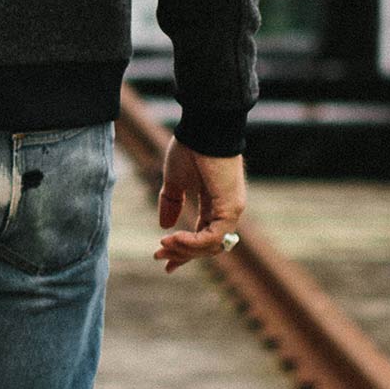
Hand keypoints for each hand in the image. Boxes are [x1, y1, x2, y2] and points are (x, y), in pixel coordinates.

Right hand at [154, 140, 245, 272]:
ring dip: (185, 249)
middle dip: (182, 254)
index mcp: (214, 204)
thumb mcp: (175, 180)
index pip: (201, 236)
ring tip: (164, 244)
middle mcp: (226, 210)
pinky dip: (192, 242)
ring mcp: (231, 210)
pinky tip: (173, 238)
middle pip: (207, 246)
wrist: (203, 129)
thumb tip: (164, 225)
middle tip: (159, 256)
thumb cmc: (190, 148)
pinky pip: (212, 237)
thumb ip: (171, 202)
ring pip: (211, 246)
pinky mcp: (230, 207)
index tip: (163, 259)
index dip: (183, 249)